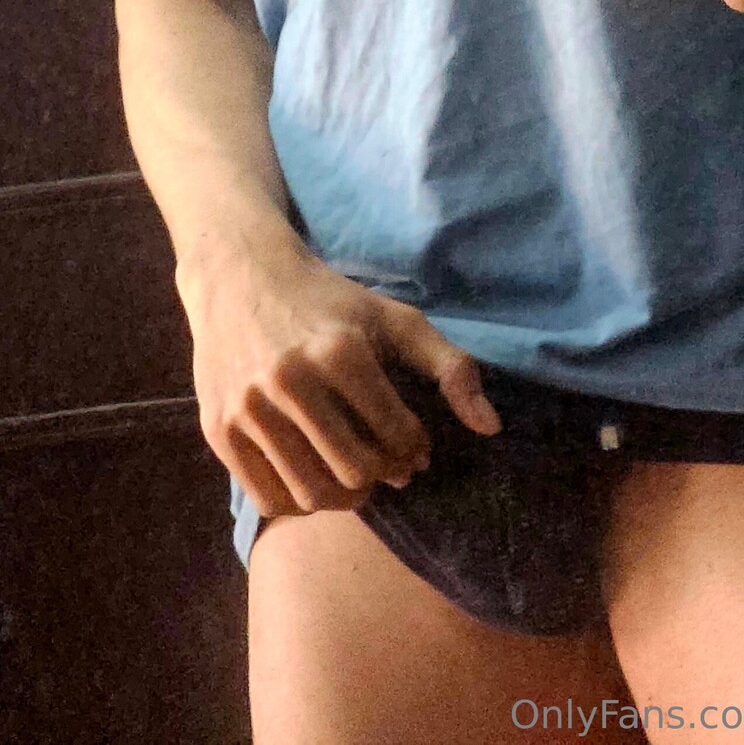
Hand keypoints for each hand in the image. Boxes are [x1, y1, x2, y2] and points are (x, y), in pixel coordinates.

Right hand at [178, 233, 502, 524]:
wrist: (240, 277)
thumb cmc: (328, 301)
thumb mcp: (392, 318)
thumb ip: (449, 366)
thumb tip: (491, 427)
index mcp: (339, 351)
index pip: (396, 434)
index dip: (415, 449)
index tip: (415, 447)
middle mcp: (289, 380)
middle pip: (355, 471)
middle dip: (383, 474)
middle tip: (388, 465)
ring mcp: (248, 408)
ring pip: (312, 492)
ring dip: (345, 496)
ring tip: (356, 475)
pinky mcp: (218, 430)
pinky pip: (269, 498)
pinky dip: (300, 501)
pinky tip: (315, 476)